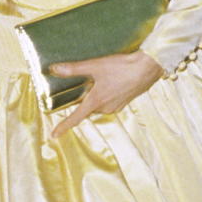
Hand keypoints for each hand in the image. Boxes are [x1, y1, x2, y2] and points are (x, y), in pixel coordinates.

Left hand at [48, 49, 162, 138]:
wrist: (148, 68)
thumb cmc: (123, 67)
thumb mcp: (95, 66)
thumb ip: (73, 69)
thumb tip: (54, 70)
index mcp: (96, 101)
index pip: (75, 118)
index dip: (63, 126)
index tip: (54, 135)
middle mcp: (105, 108)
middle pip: (87, 108)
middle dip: (84, 100)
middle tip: (85, 85)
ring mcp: (116, 106)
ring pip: (99, 105)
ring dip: (96, 96)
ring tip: (101, 80)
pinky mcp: (125, 102)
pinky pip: (109, 102)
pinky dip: (106, 95)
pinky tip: (111, 82)